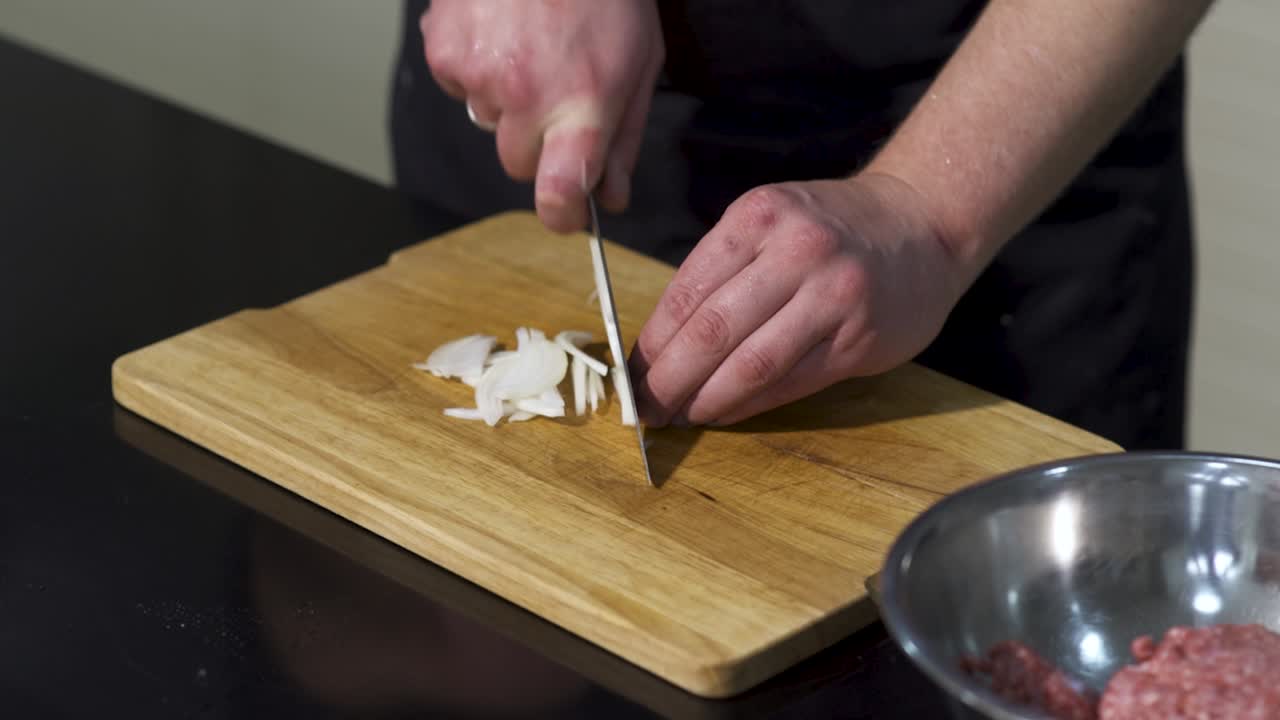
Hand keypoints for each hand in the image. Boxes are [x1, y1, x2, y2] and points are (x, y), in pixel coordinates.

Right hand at [420, 0, 663, 231]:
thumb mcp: (638, 65)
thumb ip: (622, 139)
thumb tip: (610, 198)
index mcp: (583, 103)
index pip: (558, 191)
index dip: (561, 213)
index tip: (567, 211)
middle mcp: (527, 95)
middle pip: (519, 165)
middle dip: (537, 143)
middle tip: (556, 93)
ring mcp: (479, 73)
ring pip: (486, 124)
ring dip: (505, 100)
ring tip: (529, 48)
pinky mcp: (444, 49)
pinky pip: (457, 86)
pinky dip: (474, 68)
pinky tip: (500, 33)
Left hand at [631, 174, 973, 426]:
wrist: (922, 225)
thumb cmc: (830, 229)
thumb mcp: (771, 223)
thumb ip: (721, 271)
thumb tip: (660, 343)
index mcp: (758, 218)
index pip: (687, 292)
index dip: (650, 344)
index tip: (628, 375)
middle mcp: (796, 251)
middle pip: (712, 332)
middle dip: (667, 380)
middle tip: (644, 410)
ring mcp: (832, 295)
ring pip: (750, 364)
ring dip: (705, 400)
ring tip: (679, 416)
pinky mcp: (859, 338)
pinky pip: (790, 382)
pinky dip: (749, 405)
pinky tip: (724, 413)